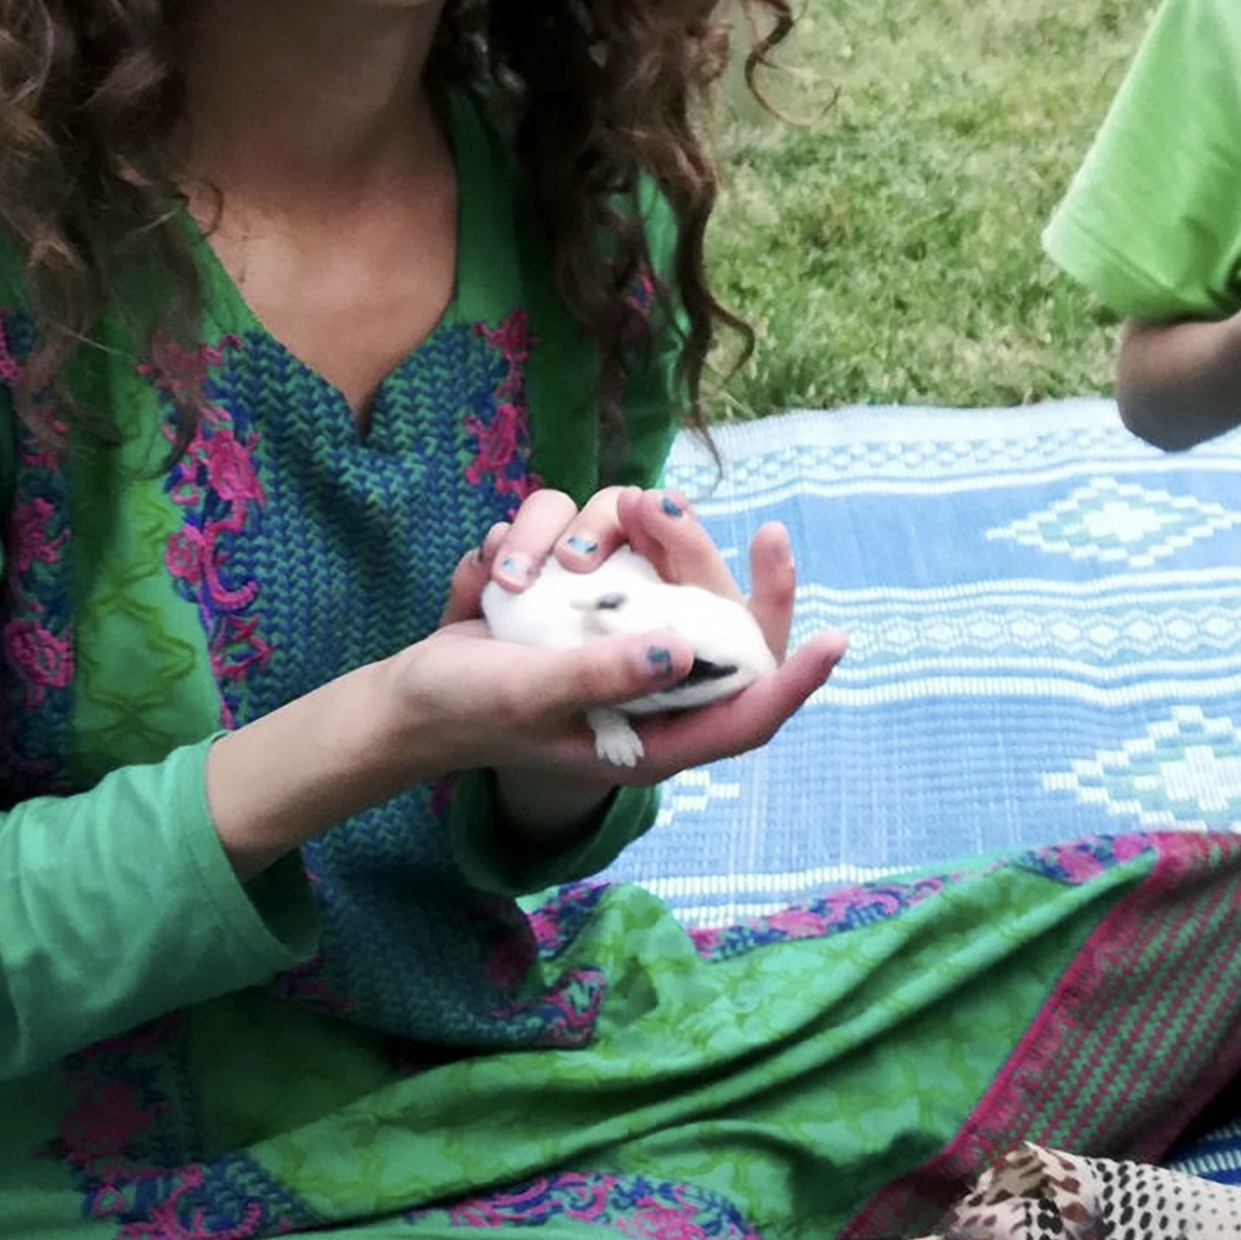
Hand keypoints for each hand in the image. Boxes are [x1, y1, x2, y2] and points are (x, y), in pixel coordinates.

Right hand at [414, 485, 841, 790]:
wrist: (406, 694)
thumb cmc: (469, 709)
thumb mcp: (527, 695)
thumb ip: (600, 676)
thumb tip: (684, 650)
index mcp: (655, 732)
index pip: (748, 711)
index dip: (794, 680)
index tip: (834, 639)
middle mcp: (653, 679)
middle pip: (717, 611)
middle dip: (693, 553)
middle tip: (660, 507)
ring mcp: (623, 630)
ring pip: (657, 560)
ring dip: (599, 538)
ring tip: (536, 564)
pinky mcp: (589, 592)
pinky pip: (597, 543)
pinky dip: (549, 539)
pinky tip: (498, 571)